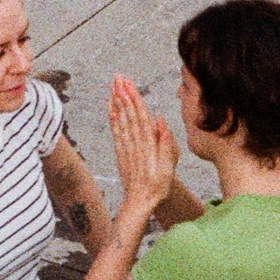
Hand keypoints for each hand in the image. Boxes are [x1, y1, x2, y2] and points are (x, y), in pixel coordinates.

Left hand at [108, 75, 175, 218]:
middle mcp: (134, 143)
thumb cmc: (158, 186)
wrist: (141, 202)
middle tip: (118, 77)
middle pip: (128, 114)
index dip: (134, 99)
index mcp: (147, 145)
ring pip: (120, 120)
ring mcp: (126, 147)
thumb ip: (165, 143)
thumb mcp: (169, 167)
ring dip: (116, 101)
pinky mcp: (121, 152)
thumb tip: (160, 120)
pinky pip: (115, 131)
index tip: (129, 84)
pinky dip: (112, 117)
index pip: (140, 117)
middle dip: (123, 94)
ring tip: (113, 86)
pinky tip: (110, 106)